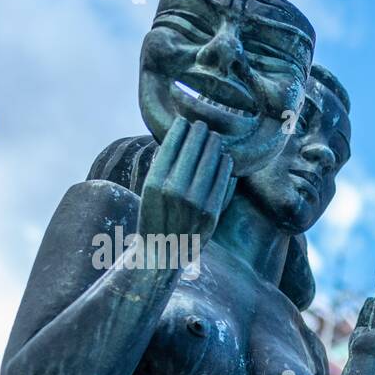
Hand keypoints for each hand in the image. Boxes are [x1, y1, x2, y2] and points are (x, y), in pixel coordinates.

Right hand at [137, 117, 235, 248]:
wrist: (163, 253)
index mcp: (155, 182)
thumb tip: (181, 138)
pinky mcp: (212, 213)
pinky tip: (225, 158)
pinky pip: (223, 181)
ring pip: (211, 162)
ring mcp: (196, 203)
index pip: (172, 145)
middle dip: (200, 134)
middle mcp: (175, 190)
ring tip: (214, 138)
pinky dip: (225, 166)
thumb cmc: (154, 217)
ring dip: (214, 146)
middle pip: (194, 150)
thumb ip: (163, 166)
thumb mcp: (149, 189)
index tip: (185, 121)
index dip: (181, 130)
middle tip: (203, 125)